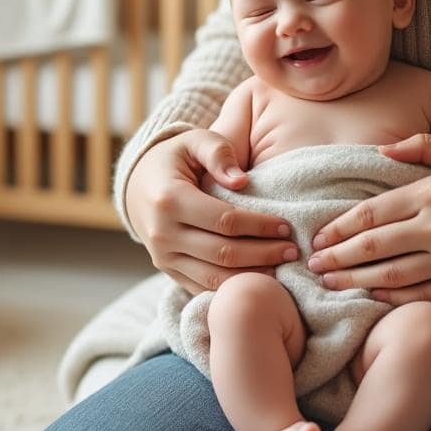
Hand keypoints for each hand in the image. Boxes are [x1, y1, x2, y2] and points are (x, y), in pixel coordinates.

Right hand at [126, 129, 298, 294]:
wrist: (137, 186)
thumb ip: (218, 152)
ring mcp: (163, 257)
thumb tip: (242, 181)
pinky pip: (203, 287)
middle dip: (264, 253)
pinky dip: (232, 288)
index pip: (225, 220)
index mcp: (169, 200)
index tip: (286, 225)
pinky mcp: (167, 271)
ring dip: (252, 275)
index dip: (260, 225)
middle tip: (293, 250)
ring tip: (281, 266)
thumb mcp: (193, 141)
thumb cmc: (174, 160)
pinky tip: (258, 277)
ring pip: (215, 278)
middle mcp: (162, 234)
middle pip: (223, 254)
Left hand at [306, 134, 430, 304]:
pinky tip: (373, 297)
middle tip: (311, 264)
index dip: (340, 227)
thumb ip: (425, 146)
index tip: (319, 236)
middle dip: (337, 258)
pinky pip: (424, 295)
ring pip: (393, 276)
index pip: (373, 212)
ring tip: (330, 285)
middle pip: (374, 246)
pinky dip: (394, 299)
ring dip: (356, 282)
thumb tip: (382, 149)